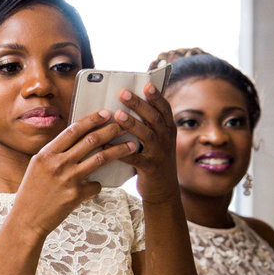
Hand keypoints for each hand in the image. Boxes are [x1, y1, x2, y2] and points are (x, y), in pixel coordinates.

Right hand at [13, 110, 130, 237]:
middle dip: (111, 130)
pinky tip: (91, 188)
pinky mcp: (76, 195)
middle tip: (125, 125)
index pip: (73, 130)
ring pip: (101, 158)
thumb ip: (55, 154)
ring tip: (132, 146)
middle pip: (91, 140)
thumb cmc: (32, 192)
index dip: (92, 120)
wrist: (26, 219)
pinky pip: (96, 184)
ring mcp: (68, 179)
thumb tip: (77, 139)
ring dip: (119, 150)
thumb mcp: (38, 167)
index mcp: (46, 154)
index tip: (106, 113)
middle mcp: (57, 163)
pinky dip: (97, 185)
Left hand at [115, 84, 180, 203]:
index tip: (147, 84)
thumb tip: (125, 104)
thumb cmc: (154, 158)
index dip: (156, 97)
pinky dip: (121, 151)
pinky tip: (105, 146)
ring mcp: (159, 153)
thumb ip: (148, 124)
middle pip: (154, 118)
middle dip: (139, 104)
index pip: (164, 109)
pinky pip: (134, 158)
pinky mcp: (150, 167)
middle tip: (123, 92)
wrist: (163, 189)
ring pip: (146, 135)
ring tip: (117, 114)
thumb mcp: (157, 140)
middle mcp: (166, 139)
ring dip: (132, 124)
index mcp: (168, 129)